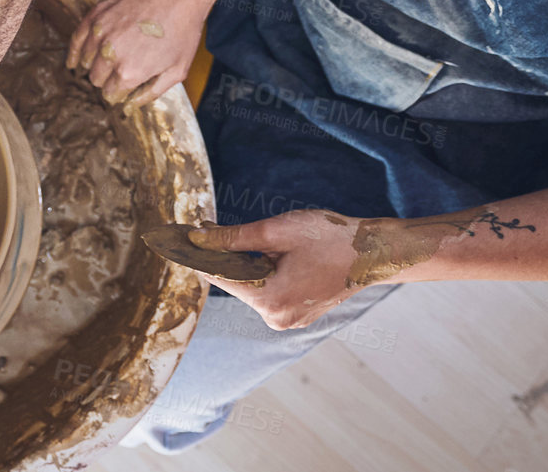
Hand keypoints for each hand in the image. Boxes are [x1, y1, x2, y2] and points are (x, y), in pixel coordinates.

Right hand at [66, 0, 214, 104]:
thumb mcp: (177, 69)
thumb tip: (131, 106)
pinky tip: (73, 61)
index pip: (111, 94)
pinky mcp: (96, 15)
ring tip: (109, 61)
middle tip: (121, 72)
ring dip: (95, 65)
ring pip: (87, 61)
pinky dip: (74, 52)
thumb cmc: (183, 29)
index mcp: (130, 72)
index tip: (124, 89)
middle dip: (107, 80)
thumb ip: (152, 92)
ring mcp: (100, 34)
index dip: (118, 93)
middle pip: (97, 78)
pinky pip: (77, 38)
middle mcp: (111, 55)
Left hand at [187, 211, 363, 329]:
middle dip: (221, 255)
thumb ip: (232, 238)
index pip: (219, 277)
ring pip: (250, 286)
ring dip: (241, 262)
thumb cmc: (328, 237)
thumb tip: (196, 238)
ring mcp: (289, 320)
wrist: (372, 252)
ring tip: (238, 236)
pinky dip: (260, 271)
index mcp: (270, 301)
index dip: (197, 255)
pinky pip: (267, 291)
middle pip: (234, 283)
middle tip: (204, 227)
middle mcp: (277, 318)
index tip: (175, 239)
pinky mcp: (297, 314)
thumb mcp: (275, 232)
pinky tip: (262, 253)